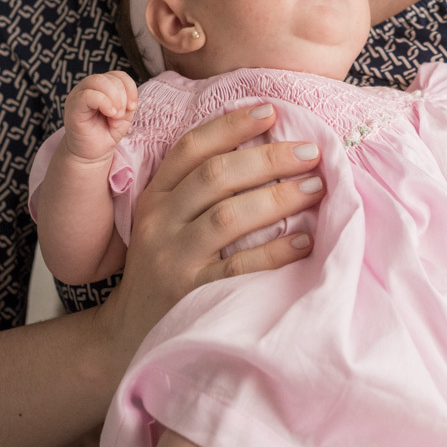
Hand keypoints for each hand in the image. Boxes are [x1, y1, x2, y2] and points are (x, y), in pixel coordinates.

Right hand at [64, 71, 137, 160]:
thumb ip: (127, 104)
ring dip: (114, 99)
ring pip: (98, 81)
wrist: (91, 153)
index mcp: (102, 87)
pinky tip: (110, 115)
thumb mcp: (123, 116)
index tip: (133, 107)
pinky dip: (104, 103)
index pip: (118, 75)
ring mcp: (78, 95)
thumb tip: (127, 99)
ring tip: (115, 117)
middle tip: (121, 115)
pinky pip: (88, 95)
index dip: (130, 87)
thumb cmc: (106, 133)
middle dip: (122, 96)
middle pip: (110, 78)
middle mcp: (88, 87)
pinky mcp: (72, 106)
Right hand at [94, 104, 322, 374]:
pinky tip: (305, 240)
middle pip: (216, 176)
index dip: (231, 125)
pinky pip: (239, 267)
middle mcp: (160, 223)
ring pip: (229, 216)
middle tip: (311, 151)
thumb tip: (268, 145)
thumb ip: (201, 188)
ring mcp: (174, 260)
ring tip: (317, 187)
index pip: (191, 148)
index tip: (271, 110)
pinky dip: (275, 251)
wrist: (129, 335)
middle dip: (269, 158)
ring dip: (279, 197)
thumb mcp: (168, 222)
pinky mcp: (192, 296)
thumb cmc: (166, 267)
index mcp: (156, 196)